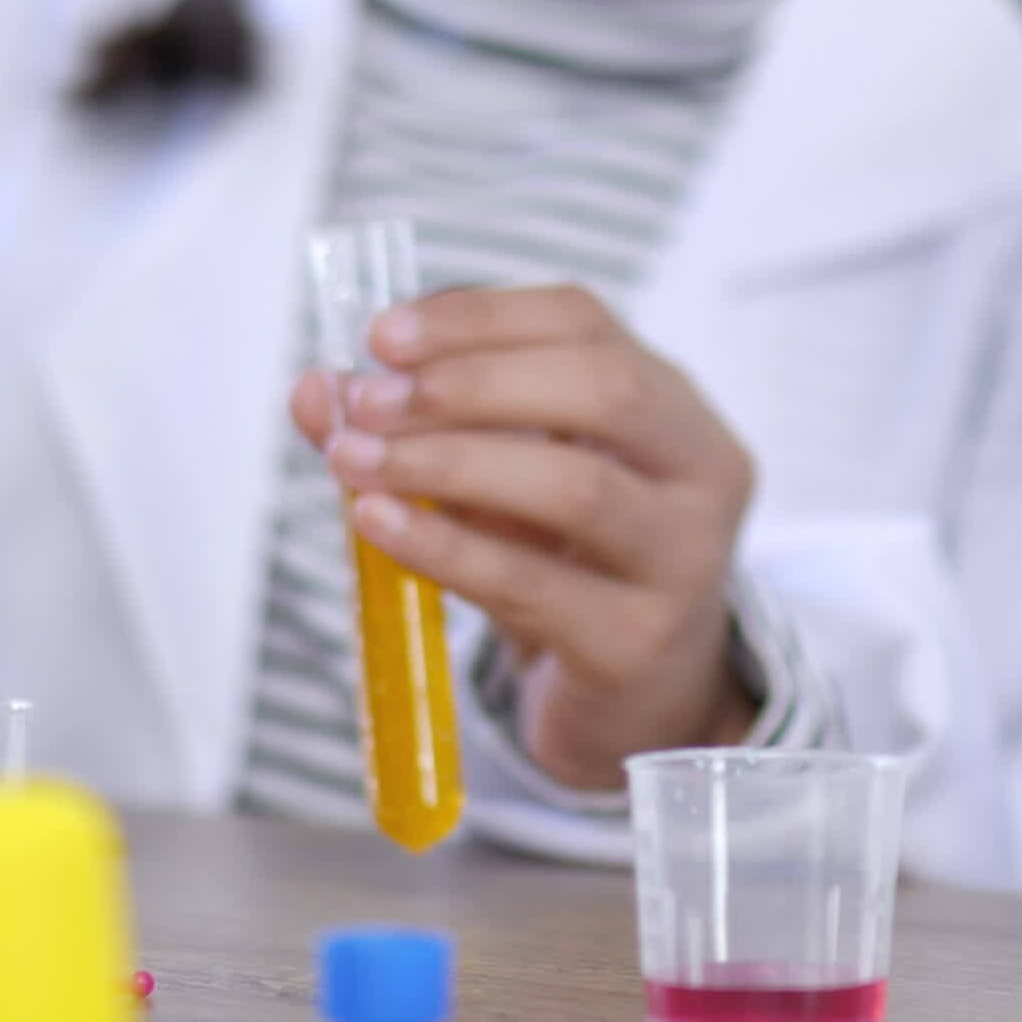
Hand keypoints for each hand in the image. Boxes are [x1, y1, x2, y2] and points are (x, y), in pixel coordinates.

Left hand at [288, 285, 758, 792]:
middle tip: (370, 401)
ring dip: (449, 462)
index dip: (482, 317)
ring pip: (573, 488)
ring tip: (356, 460)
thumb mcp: (501, 484)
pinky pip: (530, 584)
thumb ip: (417, 427)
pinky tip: (379, 525)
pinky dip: (444, 547)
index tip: (384, 335)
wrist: (636, 705)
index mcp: (673, 406)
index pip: (585, 322)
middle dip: (474, 385)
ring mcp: (683, 562)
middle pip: (604, 390)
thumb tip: (317, 390)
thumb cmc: (568, 568)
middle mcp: (703, 472)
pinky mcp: (635, 643)